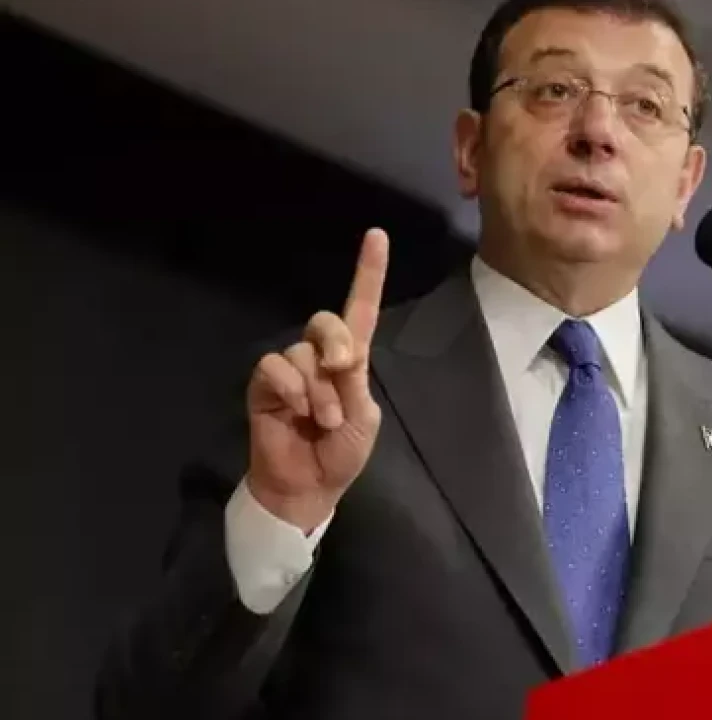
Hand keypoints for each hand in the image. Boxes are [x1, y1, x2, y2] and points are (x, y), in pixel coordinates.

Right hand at [245, 229, 388, 531]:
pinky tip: (297, 410)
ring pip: (303, 353)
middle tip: (344, 369)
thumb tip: (338, 359)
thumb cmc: (342, 453)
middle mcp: (320, 357)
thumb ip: (354, 385)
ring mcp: (291, 370)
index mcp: (352, 361)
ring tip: (322, 420)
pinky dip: (291, 388)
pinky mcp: (265, 385)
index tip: (377, 235)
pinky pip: (276, 367)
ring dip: (319, 389)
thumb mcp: (363, 420)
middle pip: (325, 321)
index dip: (368, 273)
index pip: (361, 310)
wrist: (309, 486)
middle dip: (335, 341)